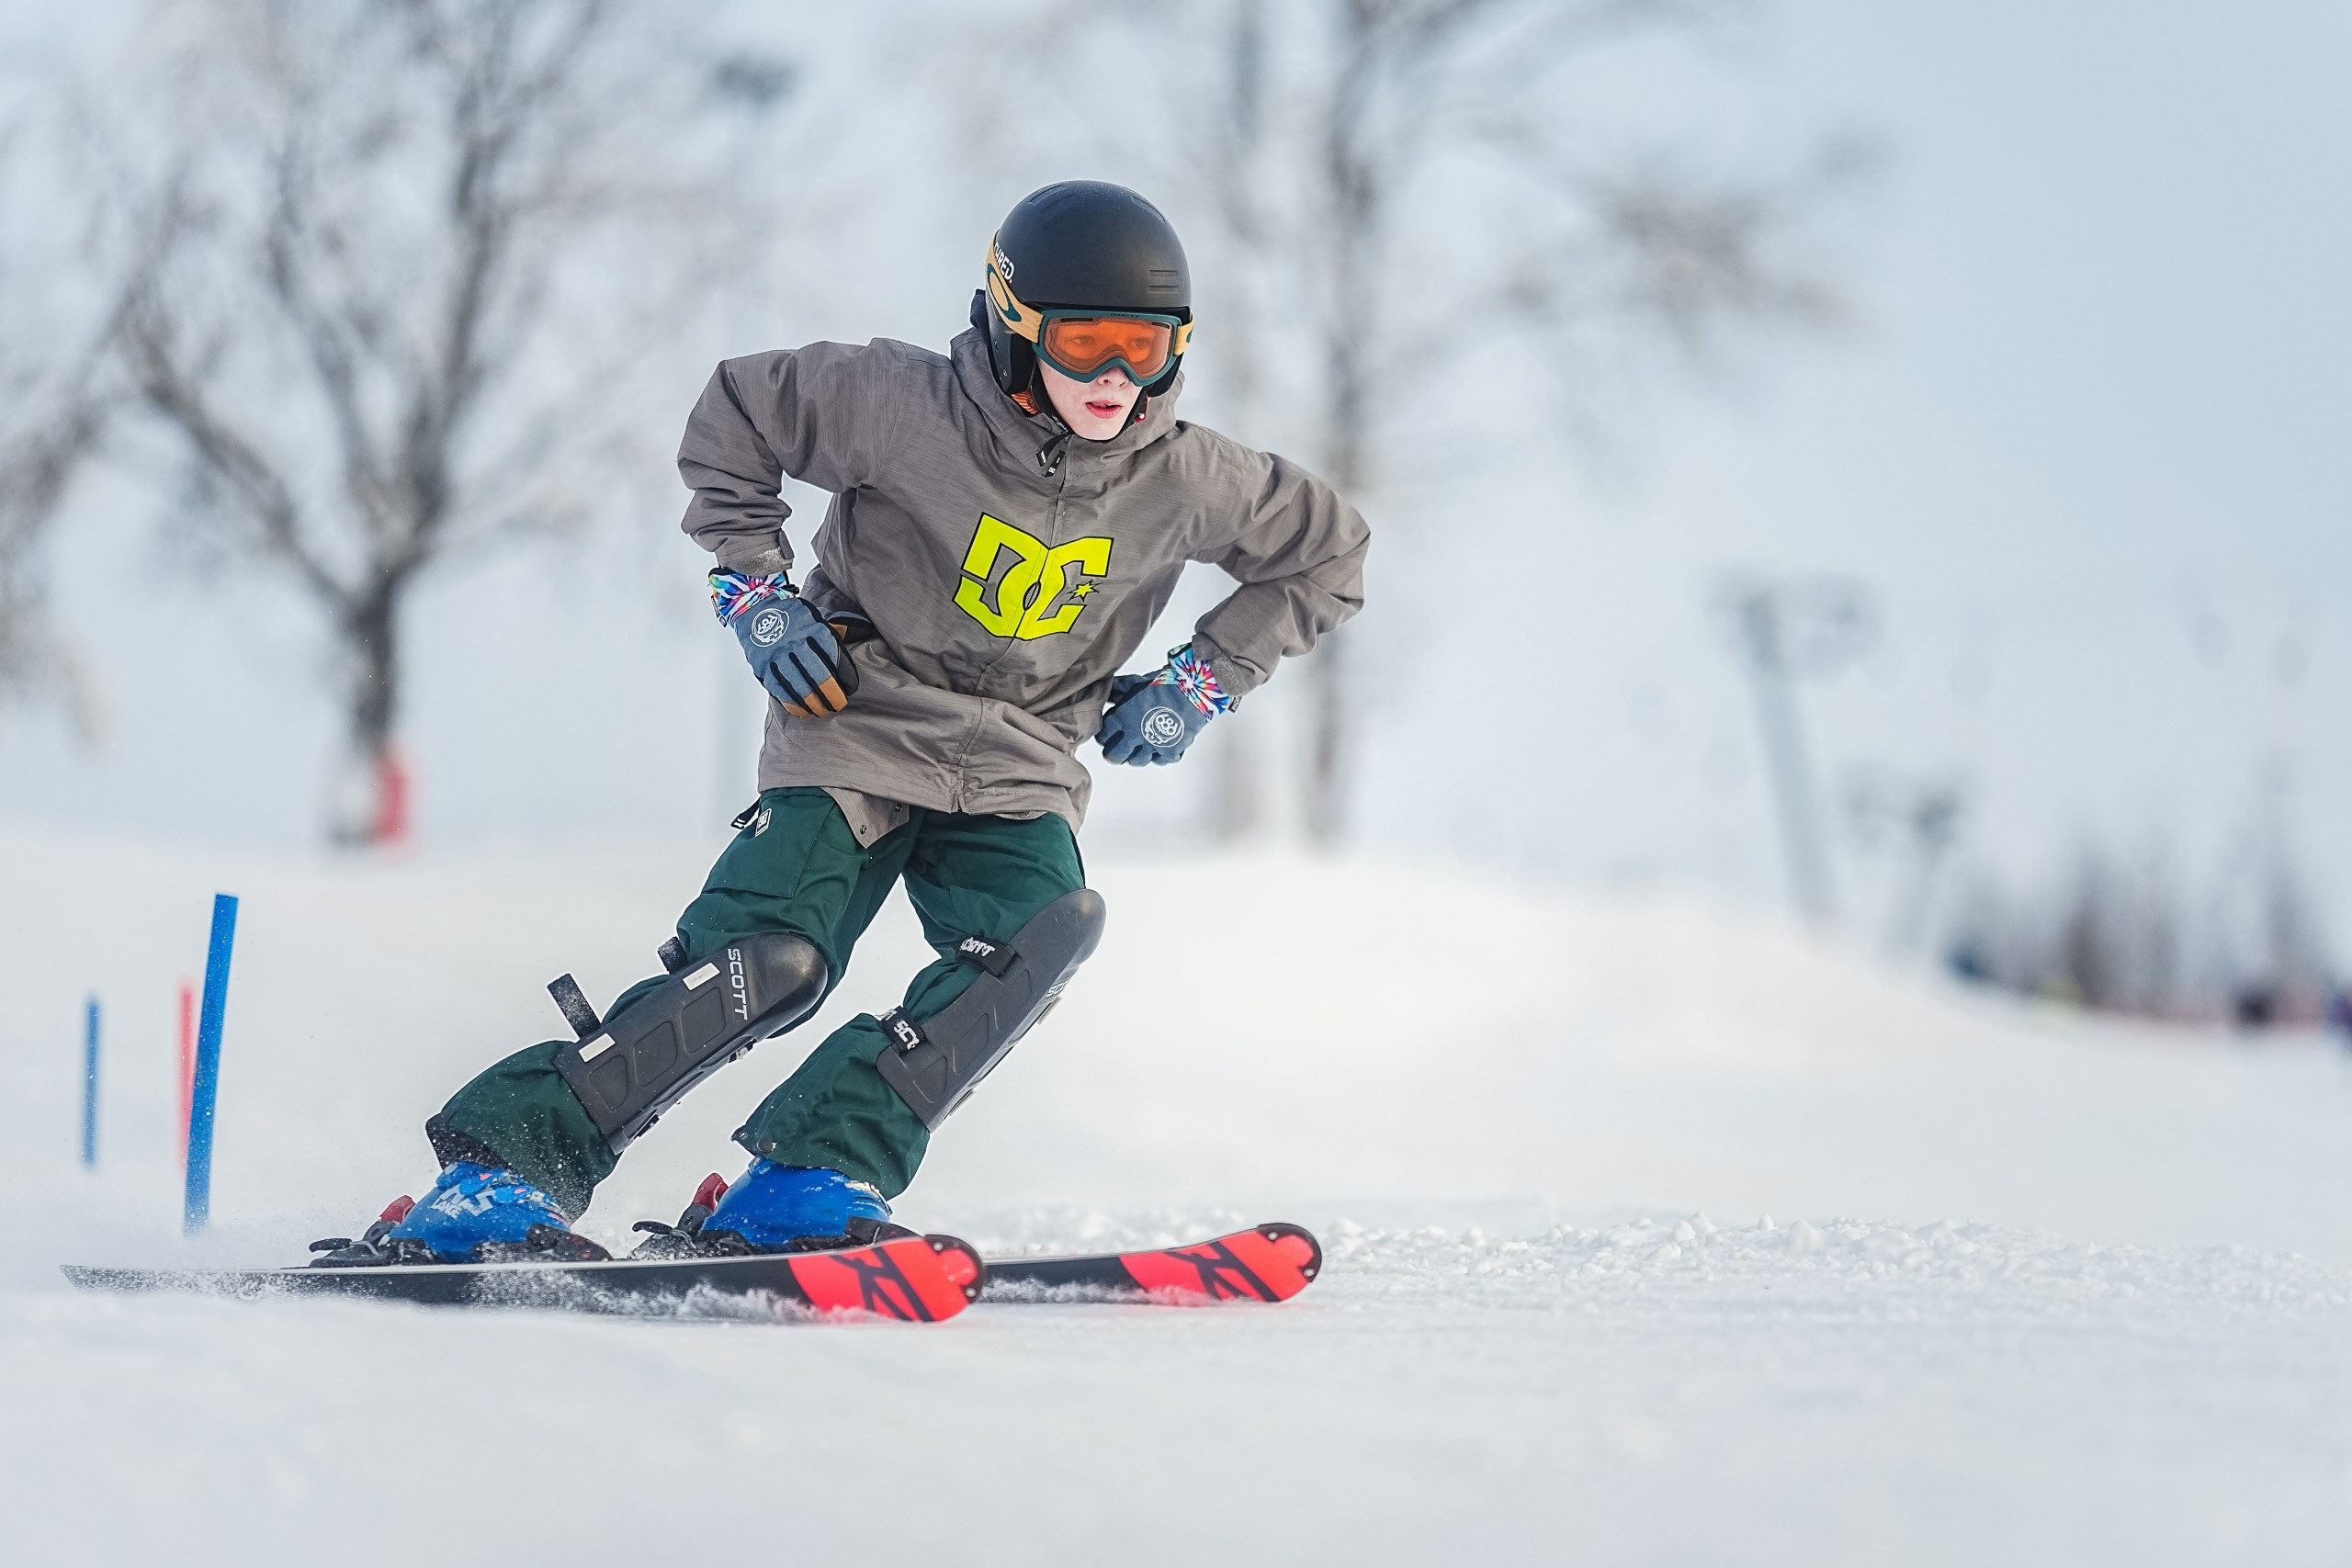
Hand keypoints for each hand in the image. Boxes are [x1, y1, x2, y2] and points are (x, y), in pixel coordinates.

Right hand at [727, 588, 857, 717]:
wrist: (756, 610)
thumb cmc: (795, 618)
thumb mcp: (820, 616)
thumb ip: (843, 625)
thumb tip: (866, 629)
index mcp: (814, 629)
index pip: (836, 658)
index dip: (846, 677)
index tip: (851, 688)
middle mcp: (796, 643)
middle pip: (820, 676)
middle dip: (832, 695)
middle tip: (839, 705)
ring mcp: (778, 656)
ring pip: (801, 687)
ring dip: (814, 704)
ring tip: (823, 711)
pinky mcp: (764, 668)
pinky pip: (781, 691)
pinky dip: (794, 705)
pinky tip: (804, 711)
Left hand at [1097, 664, 1214, 765]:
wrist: (1191, 689)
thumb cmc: (1164, 683)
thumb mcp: (1136, 682)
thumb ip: (1120, 690)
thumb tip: (1107, 691)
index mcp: (1122, 718)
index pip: (1104, 737)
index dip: (1104, 737)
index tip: (1108, 737)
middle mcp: (1133, 735)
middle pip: (1115, 756)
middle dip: (1114, 754)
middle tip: (1117, 752)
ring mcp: (1151, 745)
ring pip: (1136, 761)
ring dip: (1136, 756)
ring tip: (1139, 750)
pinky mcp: (1169, 751)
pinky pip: (1160, 761)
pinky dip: (1159, 756)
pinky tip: (1160, 748)